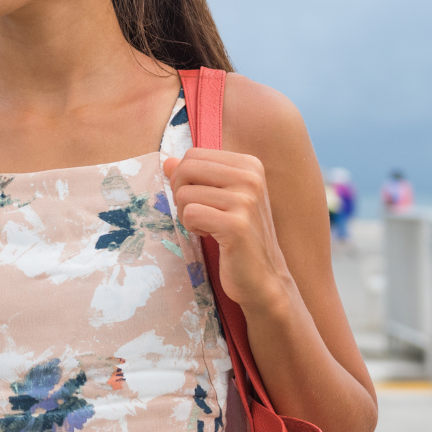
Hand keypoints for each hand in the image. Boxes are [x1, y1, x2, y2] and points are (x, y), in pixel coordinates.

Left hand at [165, 147, 295, 312]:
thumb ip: (195, 177)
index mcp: (249, 165)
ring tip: (208, 227)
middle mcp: (251, 177)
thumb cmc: (239, 235)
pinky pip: (190, 214)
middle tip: (197, 213)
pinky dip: (192, 227)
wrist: (263, 277)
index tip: (200, 199)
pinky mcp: (236, 225)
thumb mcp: (220, 198)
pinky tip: (211, 236)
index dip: (184, 178)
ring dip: (187, 214)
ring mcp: (246, 200)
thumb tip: (167, 162)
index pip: (194, 155)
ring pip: (184, 193)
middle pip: (187, 169)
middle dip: (181, 193)